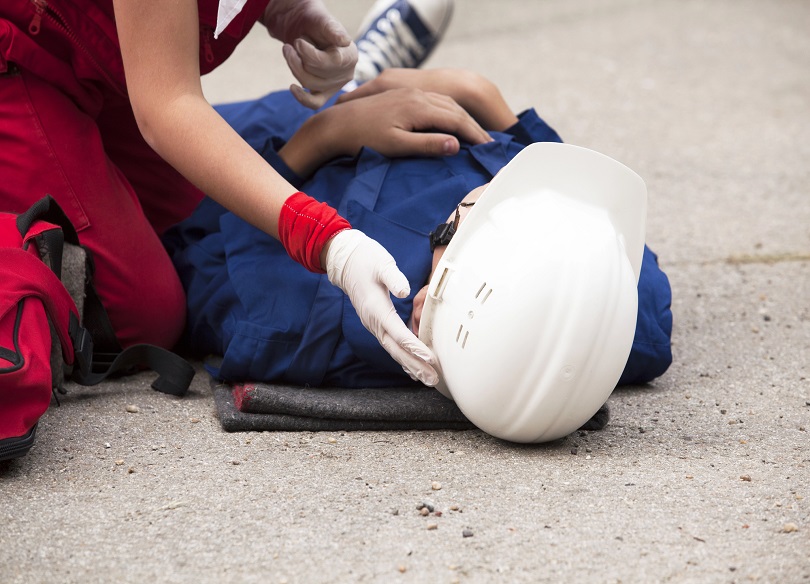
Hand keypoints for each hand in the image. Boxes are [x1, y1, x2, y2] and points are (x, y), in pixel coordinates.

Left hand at [263, 0, 357, 108]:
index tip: (298, 41)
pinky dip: (302, 97)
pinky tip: (292, 87)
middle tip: (294, 43)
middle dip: (299, 57)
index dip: (307, 52)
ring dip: (294, 66)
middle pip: (317, 73)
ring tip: (288, 50)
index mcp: (350, 56)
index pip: (327, 62)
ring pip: (309, 83)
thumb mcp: (324, 22)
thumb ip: (333, 30)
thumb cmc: (317, 25)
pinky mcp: (324, 94)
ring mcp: (335, 86)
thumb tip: (344, 41)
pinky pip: (314, 103)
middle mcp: (346, 74)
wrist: (309, 31)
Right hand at [323, 229, 438, 385]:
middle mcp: (373, 321)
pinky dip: (402, 358)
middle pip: (396, 349)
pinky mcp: (376, 323)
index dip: (414, 347)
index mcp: (376, 308)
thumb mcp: (381, 264)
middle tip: (432, 379)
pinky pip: (390, 345)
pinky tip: (411, 369)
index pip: (397, 333)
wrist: (345, 260)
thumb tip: (405, 291)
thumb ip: (393, 277)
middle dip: (415, 365)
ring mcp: (373, 324)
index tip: (430, 358)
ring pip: (393, 350)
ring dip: (410, 365)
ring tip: (427, 379)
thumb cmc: (366, 260)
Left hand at [339, 69, 518, 130]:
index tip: (488, 149)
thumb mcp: (397, 146)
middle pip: (455, 109)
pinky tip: (451, 121)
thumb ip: (427, 145)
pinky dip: (450, 111)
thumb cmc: (364, 138)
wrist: (337, 122)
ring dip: (463, 117)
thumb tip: (456, 145)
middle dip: (473, 127)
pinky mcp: (403, 94)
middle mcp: (417, 95)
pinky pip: (435, 100)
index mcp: (418, 107)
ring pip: (446, 102)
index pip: (456, 120)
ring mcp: (410, 92)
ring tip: (475, 135)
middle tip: (488, 144)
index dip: (474, 135)